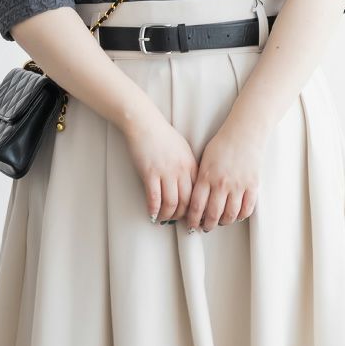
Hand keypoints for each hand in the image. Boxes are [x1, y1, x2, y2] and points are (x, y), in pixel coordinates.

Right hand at [121, 106, 198, 222]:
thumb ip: (189, 168)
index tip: (193, 216)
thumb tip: (189, 187)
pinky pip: (154, 198)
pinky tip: (152, 214)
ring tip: (164, 219)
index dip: (197, 209)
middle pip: (188, 202)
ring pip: (171, 203)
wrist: (145, 123)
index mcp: (191, 165)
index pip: (199, 194)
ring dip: (168, 216)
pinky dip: (154, 210)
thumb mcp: (183, 150)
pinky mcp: (150, 173)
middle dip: (184, 216)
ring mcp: (165, 172)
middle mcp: (181, 171)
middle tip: (179, 222)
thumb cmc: (163, 136)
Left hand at [185, 115, 266, 231]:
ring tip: (221, 222)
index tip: (192, 225)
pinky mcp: (252, 185)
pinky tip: (236, 215)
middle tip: (206, 228)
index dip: (193, 220)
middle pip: (213, 214)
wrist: (245, 133)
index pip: (196, 206)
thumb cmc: (222, 144)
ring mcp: (238, 185)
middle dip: (208, 225)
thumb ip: (200, 180)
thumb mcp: (204, 161)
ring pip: (230, 215)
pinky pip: (247, 208)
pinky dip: (241, 216)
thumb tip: (195, 201)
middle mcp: (221, 183)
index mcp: (206, 177)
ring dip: (224, 222)